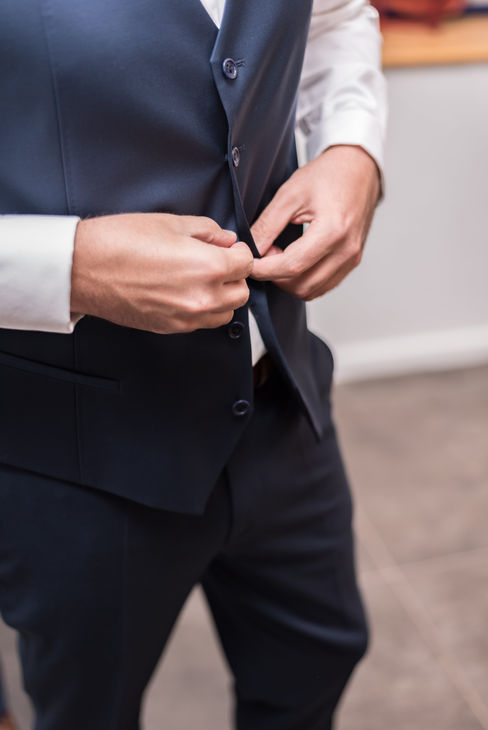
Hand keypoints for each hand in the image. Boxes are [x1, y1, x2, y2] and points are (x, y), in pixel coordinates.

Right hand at [71, 213, 252, 333]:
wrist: (83, 269)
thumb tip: (226, 240)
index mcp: (208, 267)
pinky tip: (185, 292)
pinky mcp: (171, 328)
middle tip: (219, 262)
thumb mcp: (170, 223)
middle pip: (241, 293)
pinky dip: (202, 310)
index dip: (240, 252)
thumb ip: (207, 231)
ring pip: (225, 313)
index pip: (246, 263)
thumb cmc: (120, 242)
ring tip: (202, 280)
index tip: (231, 248)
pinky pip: (202, 323)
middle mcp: (203, 297)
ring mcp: (187, 317)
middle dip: (235, 276)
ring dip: (222, 297)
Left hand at [251, 146, 379, 300]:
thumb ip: (268, 225)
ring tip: (280, 254)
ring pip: (311, 291)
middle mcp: (346, 250)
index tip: (248, 263)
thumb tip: (252, 249)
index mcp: (333, 231)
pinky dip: (303, 280)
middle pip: (301, 285)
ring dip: (289, 281)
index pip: (291, 266)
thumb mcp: (290, 193)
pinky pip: (323, 285)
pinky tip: (295, 259)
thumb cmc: (328, 175)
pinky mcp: (352, 262)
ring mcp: (352, 259)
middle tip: (266, 253)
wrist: (358, 168)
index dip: (264, 270)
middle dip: (275, 276)